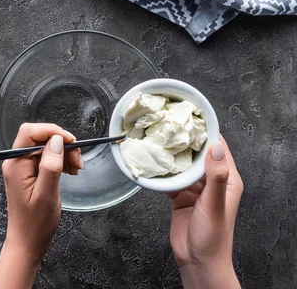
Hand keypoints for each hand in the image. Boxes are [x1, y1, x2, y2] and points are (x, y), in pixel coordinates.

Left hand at [0, 123, 82, 288]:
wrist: (27, 242)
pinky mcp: (30, 173)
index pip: (30, 132)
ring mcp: (22, 167)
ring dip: (64, 153)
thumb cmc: (35, 224)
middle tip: (78, 161)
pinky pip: (46, 157)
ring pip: (45, 146)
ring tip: (76, 169)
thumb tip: (57, 140)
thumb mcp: (46, 195)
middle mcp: (16, 162)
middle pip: (39, 137)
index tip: (71, 142)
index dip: (51, 131)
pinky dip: (60, 160)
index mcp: (15, 164)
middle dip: (61, 144)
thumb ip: (50, 166)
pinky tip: (70, 171)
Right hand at [167, 135, 242, 288]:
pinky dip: (161, 171)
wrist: (198, 261)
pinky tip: (152, 163)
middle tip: (169, 124)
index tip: (192, 116)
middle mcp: (211, 181)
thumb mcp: (214, 204)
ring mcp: (194, 188)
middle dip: (184, 140)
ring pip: (181, 164)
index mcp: (227, 179)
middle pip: (197, 153)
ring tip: (157, 140)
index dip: (206, 131)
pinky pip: (169, 178)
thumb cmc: (213, 237)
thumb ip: (215, 176)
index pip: (218, 148)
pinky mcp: (179, 196)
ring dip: (171, 155)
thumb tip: (215, 146)